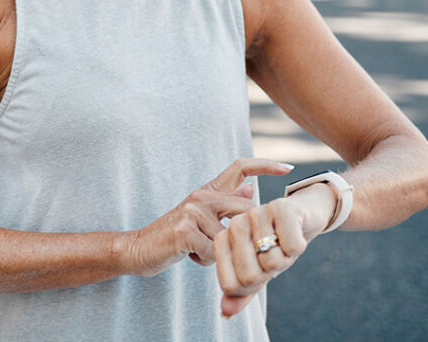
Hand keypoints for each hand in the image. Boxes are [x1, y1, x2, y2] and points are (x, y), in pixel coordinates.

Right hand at [124, 159, 292, 277]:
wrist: (138, 248)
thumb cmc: (174, 236)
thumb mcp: (201, 216)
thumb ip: (226, 201)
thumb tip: (251, 187)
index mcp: (208, 190)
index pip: (240, 167)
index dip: (265, 165)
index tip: (288, 167)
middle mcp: (201, 195)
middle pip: (246, 209)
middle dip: (248, 233)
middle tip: (234, 248)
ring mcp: (192, 211)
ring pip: (230, 237)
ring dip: (219, 253)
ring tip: (198, 251)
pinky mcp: (185, 230)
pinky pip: (213, 252)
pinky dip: (205, 261)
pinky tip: (189, 256)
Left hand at [215, 182, 336, 317]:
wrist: (301, 215)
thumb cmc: (275, 245)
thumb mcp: (258, 271)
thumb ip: (240, 292)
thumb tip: (226, 312)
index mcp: (223, 240)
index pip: (230, 286)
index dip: (251, 287)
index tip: (259, 270)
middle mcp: (235, 225)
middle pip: (249, 277)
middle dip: (269, 274)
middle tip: (274, 256)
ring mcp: (256, 213)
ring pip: (272, 262)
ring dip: (285, 259)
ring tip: (283, 243)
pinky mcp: (280, 207)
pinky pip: (292, 247)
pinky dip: (298, 246)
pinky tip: (295, 232)